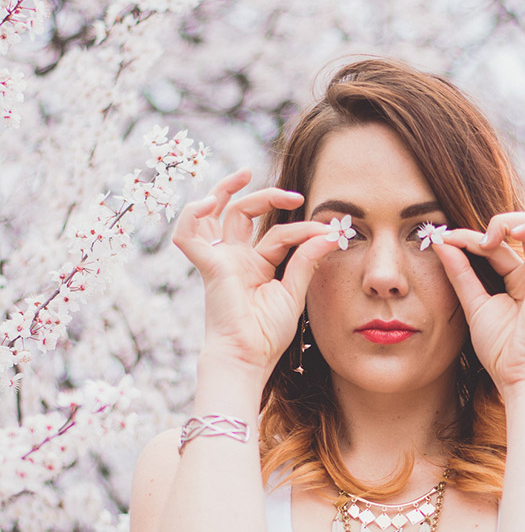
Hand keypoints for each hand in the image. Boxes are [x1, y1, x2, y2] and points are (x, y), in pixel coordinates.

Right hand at [171, 169, 338, 380]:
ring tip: (244, 173)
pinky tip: (208, 202)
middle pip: (242, 212)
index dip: (303, 229)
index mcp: (256, 265)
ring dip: (225, 189)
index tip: (330, 231)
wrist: (249, 358)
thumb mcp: (293, 292)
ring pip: (215, 213)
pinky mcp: (209, 267)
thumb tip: (330, 233)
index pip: (278, 234)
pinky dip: (191, 215)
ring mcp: (220, 261)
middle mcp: (236, 259)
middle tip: (294, 195)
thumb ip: (306, 261)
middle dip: (266, 196)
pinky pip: (187, 235)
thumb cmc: (267, 334)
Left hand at [432, 212, 524, 391]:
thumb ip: (459, 271)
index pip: (503, 241)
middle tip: (487, 235)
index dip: (476, 234)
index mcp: (521, 277)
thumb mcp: (473, 302)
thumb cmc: (499, 348)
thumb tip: (441, 241)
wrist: (514, 375)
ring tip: (512, 233)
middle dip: (512, 219)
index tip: (448, 237)